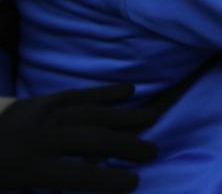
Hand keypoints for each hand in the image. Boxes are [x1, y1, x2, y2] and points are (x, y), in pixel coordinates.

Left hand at [0, 83, 157, 192]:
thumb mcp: (10, 190)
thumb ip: (41, 190)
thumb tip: (79, 187)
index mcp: (28, 166)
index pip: (79, 173)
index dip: (109, 180)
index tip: (134, 183)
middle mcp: (41, 135)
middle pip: (93, 139)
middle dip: (128, 146)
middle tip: (153, 152)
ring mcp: (42, 112)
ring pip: (91, 113)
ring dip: (125, 116)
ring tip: (153, 119)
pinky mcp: (41, 99)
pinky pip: (78, 94)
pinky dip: (105, 92)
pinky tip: (129, 90)